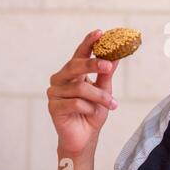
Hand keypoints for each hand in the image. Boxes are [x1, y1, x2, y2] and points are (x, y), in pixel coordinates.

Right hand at [47, 30, 119, 156]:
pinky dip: (88, 108)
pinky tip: (91, 112)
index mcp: (74, 72)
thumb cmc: (94, 112)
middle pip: (75, 65)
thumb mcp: (104, 91)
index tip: (100, 32)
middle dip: (93, 64)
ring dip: (99, 97)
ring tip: (112, 104)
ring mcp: (55, 92)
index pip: (80, 53)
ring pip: (80, 88)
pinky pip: (74, 103)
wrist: (85, 138)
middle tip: (108, 66)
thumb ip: (106, 74)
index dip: (89, 42)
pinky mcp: (53, 107)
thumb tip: (116, 56)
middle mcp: (61, 78)